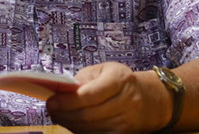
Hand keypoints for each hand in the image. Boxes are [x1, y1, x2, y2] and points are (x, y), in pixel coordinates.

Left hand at [46, 62, 169, 133]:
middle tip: (51, 109)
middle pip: (89, 114)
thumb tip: (61, 92)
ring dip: (70, 124)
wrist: (147, 98)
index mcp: (120, 79)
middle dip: (64, 114)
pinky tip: (72, 123)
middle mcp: (127, 101)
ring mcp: (126, 120)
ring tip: (58, 116)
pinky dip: (81, 131)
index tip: (52, 101)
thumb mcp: (103, 70)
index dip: (68, 101)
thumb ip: (83, 79)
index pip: (91, 94)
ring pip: (90, 128)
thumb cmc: (120, 80)